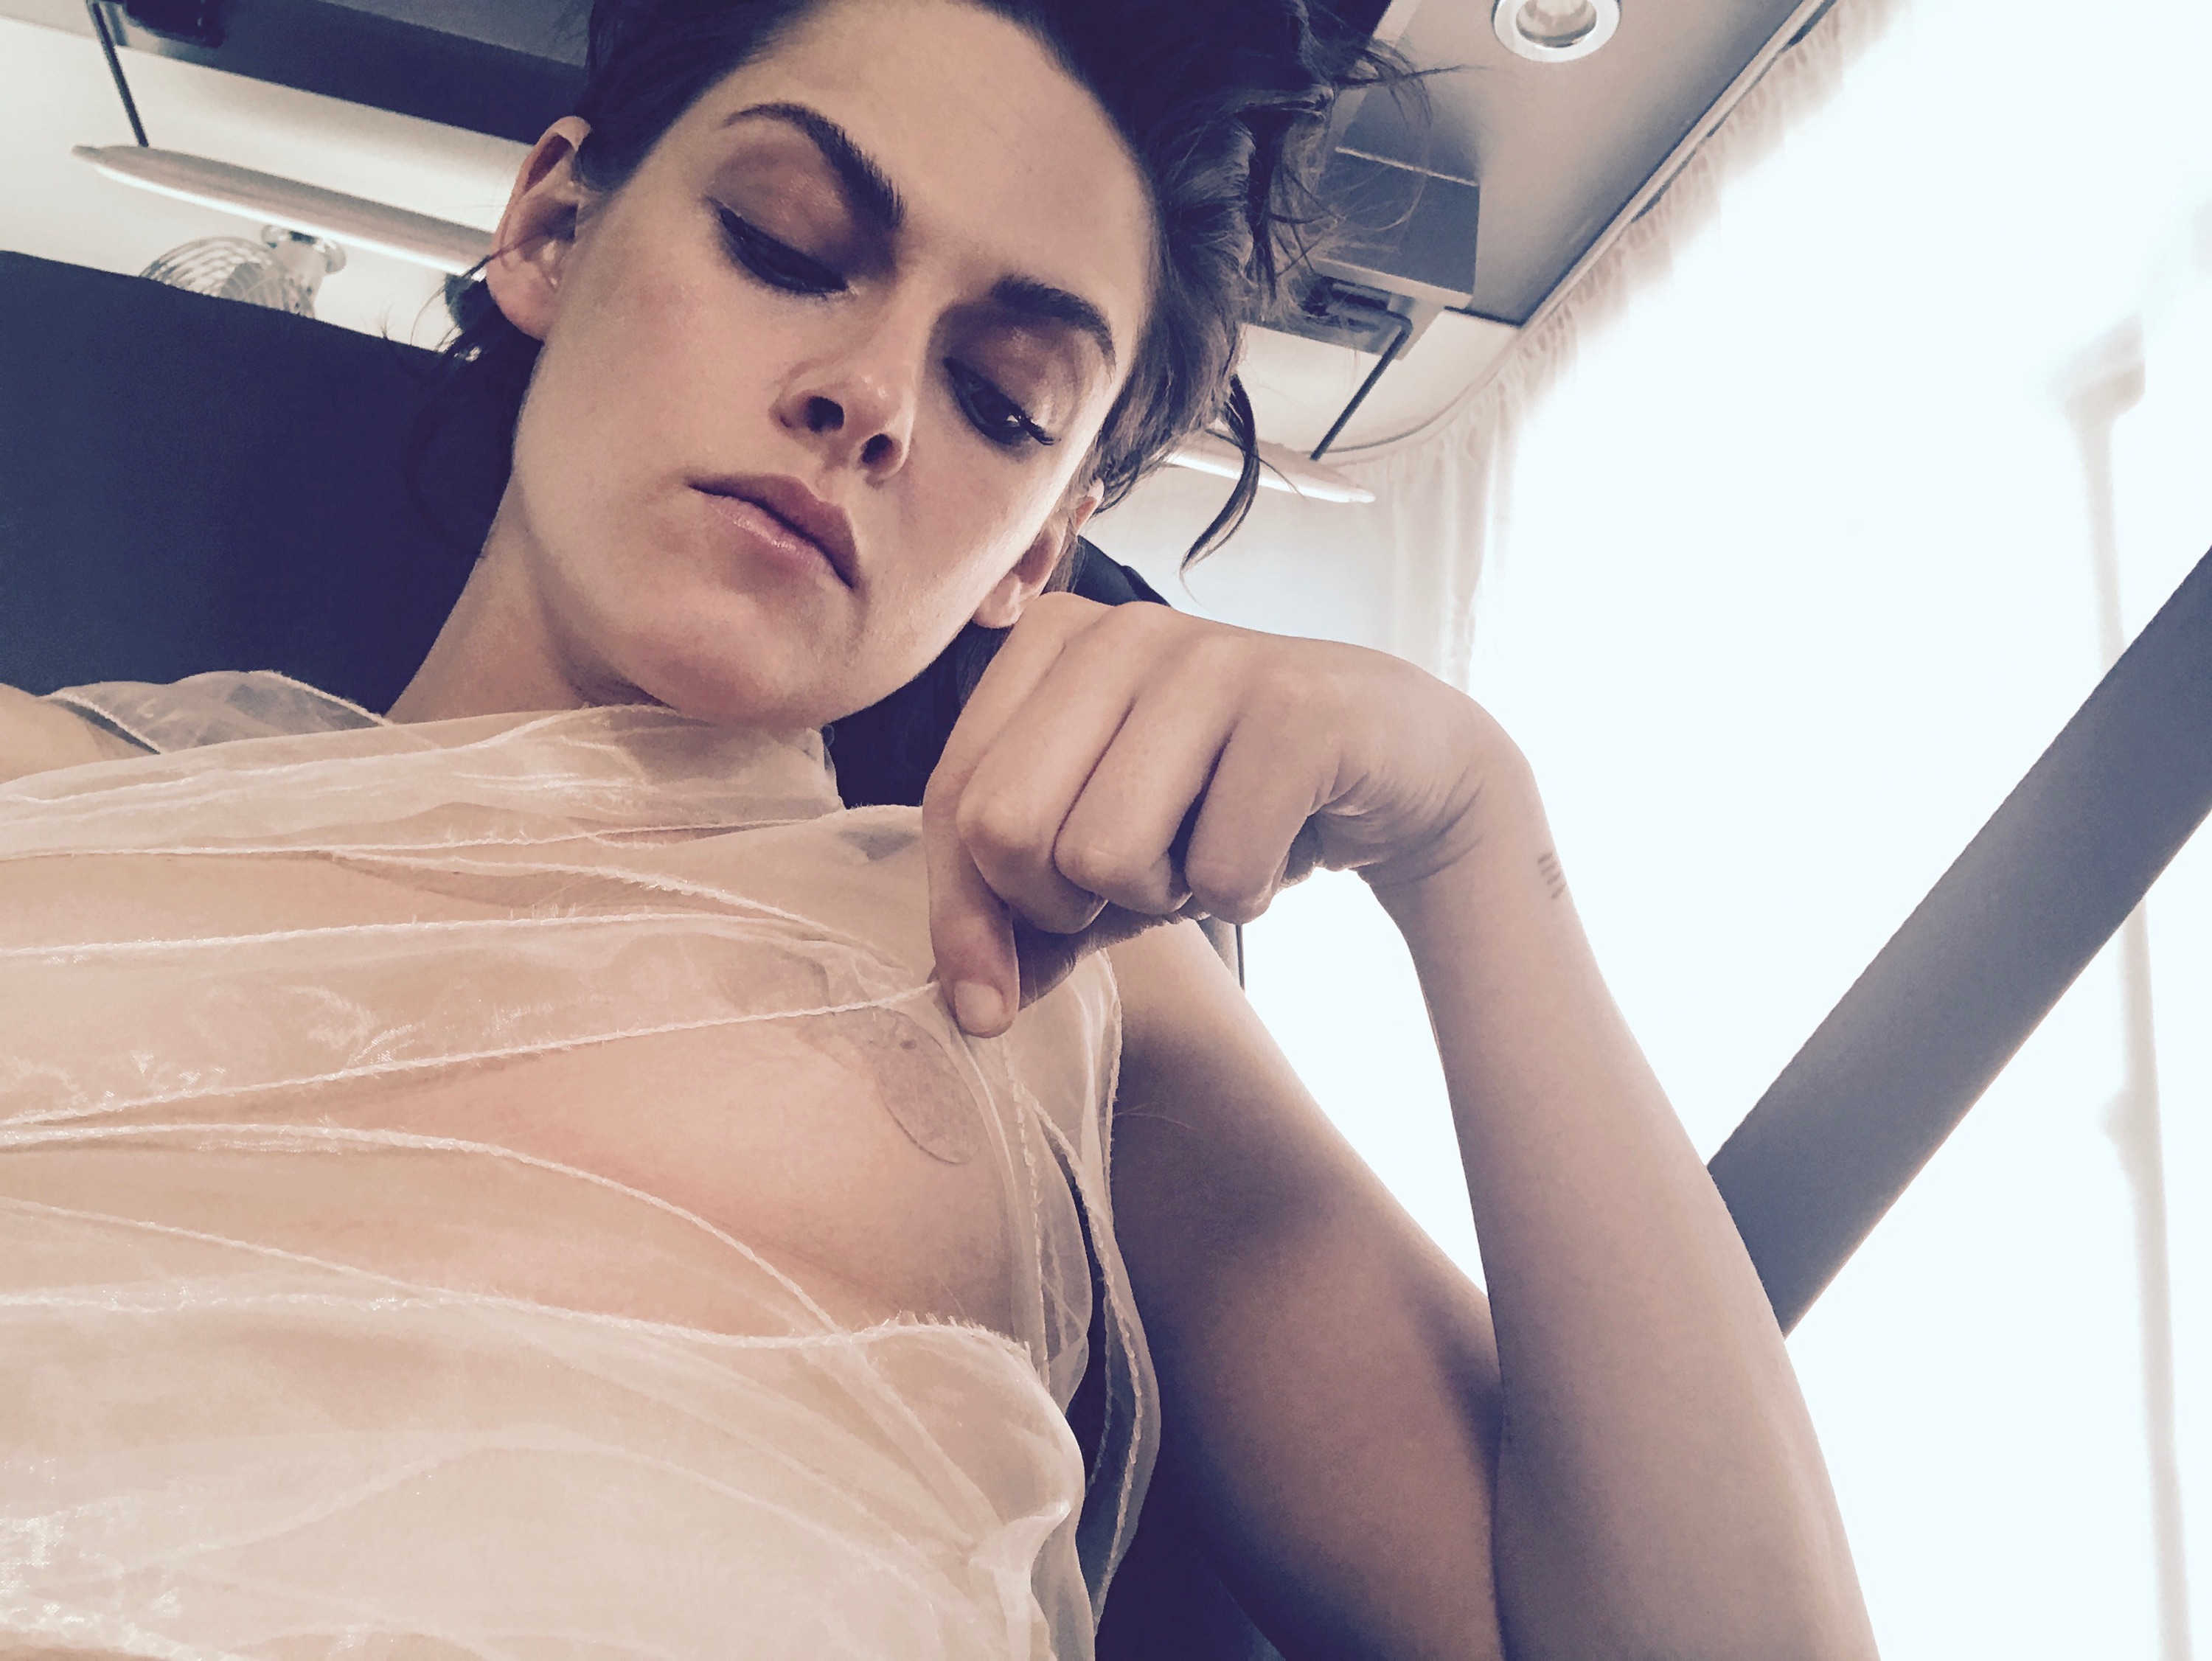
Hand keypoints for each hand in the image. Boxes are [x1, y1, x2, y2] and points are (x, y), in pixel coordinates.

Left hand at [922, 592, 1497, 1036]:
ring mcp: (1209, 658)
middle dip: (1062, 905)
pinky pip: (1218, 870)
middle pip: (1008, 827)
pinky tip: (1280, 844)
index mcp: (1051, 641)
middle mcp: (1119, 630)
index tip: (986, 1003)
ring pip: (1102, 854)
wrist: (1403, 769)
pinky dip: (1245, 894)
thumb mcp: (1107, 864)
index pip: (955, 801)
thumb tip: (964, 1004)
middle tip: (1138, 887)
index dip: (964, 919)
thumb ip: (1024, 919)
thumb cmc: (1228, 805)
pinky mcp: (1295, 706)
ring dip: (1164, 897)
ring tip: (1213, 852)